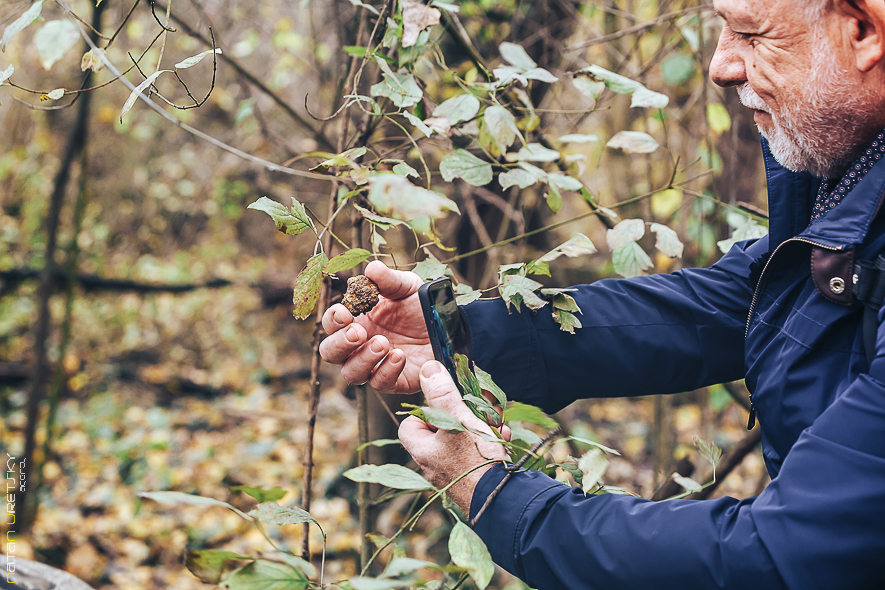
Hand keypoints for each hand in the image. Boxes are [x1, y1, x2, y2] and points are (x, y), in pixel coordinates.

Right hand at [319, 260, 432, 393]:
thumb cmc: (420, 305)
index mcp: (355, 320)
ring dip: (363, 359)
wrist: (448, 325)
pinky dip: (386, 371)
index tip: (344, 312)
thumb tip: (371, 268)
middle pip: (330, 353)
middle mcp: (359, 346)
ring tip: (383, 342)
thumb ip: (388, 280)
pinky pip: (379, 383)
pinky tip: (399, 356)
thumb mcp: (406, 287)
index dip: (332, 319)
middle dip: (340, 343)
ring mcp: (374, 365)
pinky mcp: (394, 381)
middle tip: (359, 332)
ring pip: (351, 373)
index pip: (330, 324)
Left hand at [399, 361, 509, 514]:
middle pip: (439, 432)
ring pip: (460, 443)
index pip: (409, 426)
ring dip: (478, 428)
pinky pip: (474, 457)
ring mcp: (453, 477)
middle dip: (460, 417)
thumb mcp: (459, 420)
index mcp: (423, 452)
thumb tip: (428, 369)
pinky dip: (487, 444)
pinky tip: (502, 438)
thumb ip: (442, 395)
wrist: (504, 501)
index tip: (443, 405)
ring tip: (494, 424)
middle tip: (477, 412)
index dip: (424, 411)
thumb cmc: (477, 461)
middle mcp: (434, 467)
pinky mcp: (472, 483)